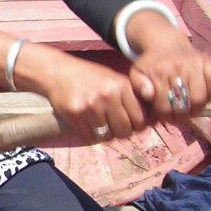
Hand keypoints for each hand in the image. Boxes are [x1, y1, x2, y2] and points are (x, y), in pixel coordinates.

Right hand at [32, 46, 149, 142]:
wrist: (58, 72)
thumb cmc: (89, 78)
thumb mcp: (114, 79)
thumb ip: (131, 97)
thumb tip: (151, 122)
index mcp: (121, 85)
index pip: (139, 119)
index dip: (136, 126)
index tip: (129, 124)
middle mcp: (108, 95)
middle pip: (125, 130)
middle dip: (120, 132)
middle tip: (113, 126)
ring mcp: (90, 106)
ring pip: (107, 136)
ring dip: (104, 133)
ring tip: (97, 122)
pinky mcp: (75, 115)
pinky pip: (89, 138)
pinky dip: (89, 135)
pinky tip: (86, 124)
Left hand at [127, 27, 210, 120]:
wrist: (166, 44)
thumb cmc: (152, 64)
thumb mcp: (137, 74)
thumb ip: (139, 86)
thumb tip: (149, 95)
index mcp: (159, 73)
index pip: (165, 108)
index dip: (166, 117)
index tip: (166, 115)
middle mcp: (178, 68)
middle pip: (185, 106)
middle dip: (182, 115)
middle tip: (179, 113)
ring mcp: (196, 64)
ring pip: (200, 99)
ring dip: (196, 108)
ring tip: (190, 107)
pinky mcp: (209, 63)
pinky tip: (203, 95)